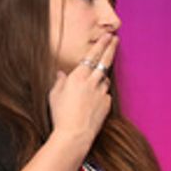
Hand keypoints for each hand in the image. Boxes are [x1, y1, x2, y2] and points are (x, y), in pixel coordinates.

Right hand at [48, 33, 117, 150]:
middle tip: (116, 39)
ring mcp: (101, 93)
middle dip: (111, 48)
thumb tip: (61, 74)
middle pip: (105, 61)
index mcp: (77, 77)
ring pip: (105, 80)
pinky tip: (91, 104)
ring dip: (101, 78)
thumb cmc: (61, 115)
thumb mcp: (54, 95)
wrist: (74, 134)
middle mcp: (92, 82)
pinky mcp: (107, 104)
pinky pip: (105, 95)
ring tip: (93, 85)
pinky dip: (100, 95)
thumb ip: (59, 82)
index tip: (107, 36)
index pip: (92, 56)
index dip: (101, 45)